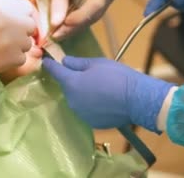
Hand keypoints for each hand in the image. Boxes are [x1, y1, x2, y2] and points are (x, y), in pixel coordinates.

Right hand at [0, 0, 37, 81]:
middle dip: (21, 32)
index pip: (26, 7)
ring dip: (16, 48)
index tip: (17, 24)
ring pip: (26, 44)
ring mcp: (11, 39)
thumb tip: (13, 18)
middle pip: (30, 25)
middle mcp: (9, 18)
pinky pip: (20, 60)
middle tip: (7, 40)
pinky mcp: (9, 59)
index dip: (23, 17)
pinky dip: (10, 61)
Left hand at [42, 56, 174, 131]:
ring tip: (98, 87)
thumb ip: (77, 63)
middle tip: (86, 74)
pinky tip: (103, 100)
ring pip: (77, 99)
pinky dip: (91, 104)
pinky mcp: (92, 122)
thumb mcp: (96, 63)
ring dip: (82, 93)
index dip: (50, 66)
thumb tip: (64, 62)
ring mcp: (81, 113)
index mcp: (71, 83)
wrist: (138, 100)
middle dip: (72, 80)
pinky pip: (87, 110)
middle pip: (67, 87)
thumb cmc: (117, 77)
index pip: (56, 72)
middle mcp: (72, 100)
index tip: (46, 62)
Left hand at [47, 0, 120, 38]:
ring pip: (92, 15)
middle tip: (56, 35)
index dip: (79, 18)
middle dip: (75, 25)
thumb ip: (59, 3)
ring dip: (75, 25)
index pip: (96, 5)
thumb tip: (56, 25)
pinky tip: (63, 26)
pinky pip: (91, 11)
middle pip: (95, 13)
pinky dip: (77, 18)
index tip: (62, 26)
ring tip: (57, 33)